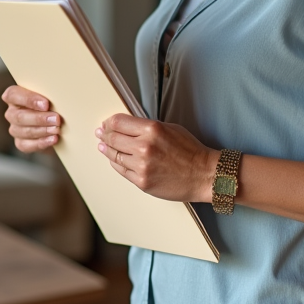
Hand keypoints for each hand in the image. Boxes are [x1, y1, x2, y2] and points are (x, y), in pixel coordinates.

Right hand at [2, 85, 61, 152]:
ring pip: (24, 131)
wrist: (56, 122)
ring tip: (57, 129)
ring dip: (42, 131)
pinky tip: (53, 139)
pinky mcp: (21, 142)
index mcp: (14, 96)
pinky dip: (41, 142)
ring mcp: (15, 129)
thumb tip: (58, 96)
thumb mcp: (48, 95)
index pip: (13, 95)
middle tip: (56, 119)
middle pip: (19, 116)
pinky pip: (27, 145)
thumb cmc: (51, 103)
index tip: (46, 104)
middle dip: (39, 118)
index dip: (29, 100)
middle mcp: (11, 113)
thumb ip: (48, 94)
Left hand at [96, 114, 218, 202]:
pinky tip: (114, 159)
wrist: (203, 174)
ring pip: (114, 155)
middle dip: (104, 135)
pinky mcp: (141, 181)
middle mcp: (144, 147)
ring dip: (106, 150)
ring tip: (103, 146)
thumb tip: (127, 127)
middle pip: (113, 138)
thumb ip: (147, 127)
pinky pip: (121, 170)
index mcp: (152, 130)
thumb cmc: (190, 151)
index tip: (106, 123)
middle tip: (100, 134)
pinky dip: (116, 163)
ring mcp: (141, 166)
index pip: (119, 122)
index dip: (109, 122)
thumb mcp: (169, 128)